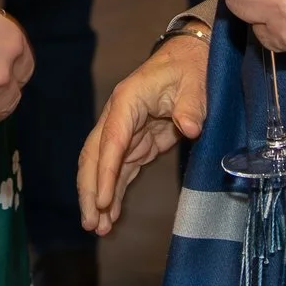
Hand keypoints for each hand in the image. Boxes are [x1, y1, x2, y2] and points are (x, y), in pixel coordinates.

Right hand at [78, 30, 207, 235]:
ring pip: (102, 168)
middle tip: (91, 223)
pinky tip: (110, 216)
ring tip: (98, 228)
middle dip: (90, 191)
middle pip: (94, 156)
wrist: (190, 58)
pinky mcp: (136, 144)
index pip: (111, 141)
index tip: (103, 200)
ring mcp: (125, 132)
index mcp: (127, 100)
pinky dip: (114, 193)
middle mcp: (118, 117)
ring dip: (99, 197)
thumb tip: (191, 127)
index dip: (105, 172)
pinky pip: (119, 171)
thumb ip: (191, 105)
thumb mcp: (195, 83)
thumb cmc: (191, 67)